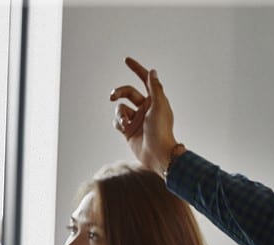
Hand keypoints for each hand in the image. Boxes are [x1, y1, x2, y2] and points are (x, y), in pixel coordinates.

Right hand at [110, 57, 178, 175]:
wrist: (158, 154)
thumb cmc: (161, 130)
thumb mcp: (159, 106)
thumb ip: (155, 88)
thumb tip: (152, 71)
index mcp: (155, 100)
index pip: (145, 80)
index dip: (137, 69)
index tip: (126, 60)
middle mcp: (145, 108)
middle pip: (127, 92)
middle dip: (118, 92)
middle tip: (112, 97)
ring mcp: (136, 119)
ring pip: (120, 108)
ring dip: (120, 113)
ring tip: (125, 123)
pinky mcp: (128, 130)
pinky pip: (117, 120)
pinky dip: (118, 123)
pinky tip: (124, 129)